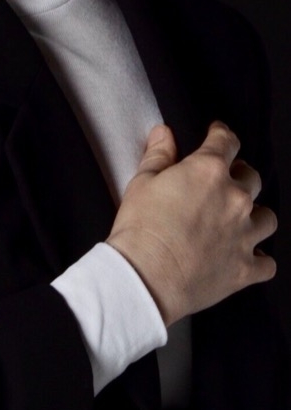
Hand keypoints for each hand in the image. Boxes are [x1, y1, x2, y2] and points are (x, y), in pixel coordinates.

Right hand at [106, 121, 276, 325]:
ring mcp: (245, 235)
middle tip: (223, 183)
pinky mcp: (246, 269)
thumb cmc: (140, 227)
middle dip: (239, 176)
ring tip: (238, 221)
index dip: (221, 135)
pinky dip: (259, 259)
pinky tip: (245, 257)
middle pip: (252, 178)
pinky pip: (268, 263)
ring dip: (254, 216)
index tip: (217, 135)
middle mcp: (235, 199)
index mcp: (208, 171)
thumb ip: (158, 155)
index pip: (226, 141)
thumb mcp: (142, 183)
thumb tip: (164, 133)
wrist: (145, 277)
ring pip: (267, 218)